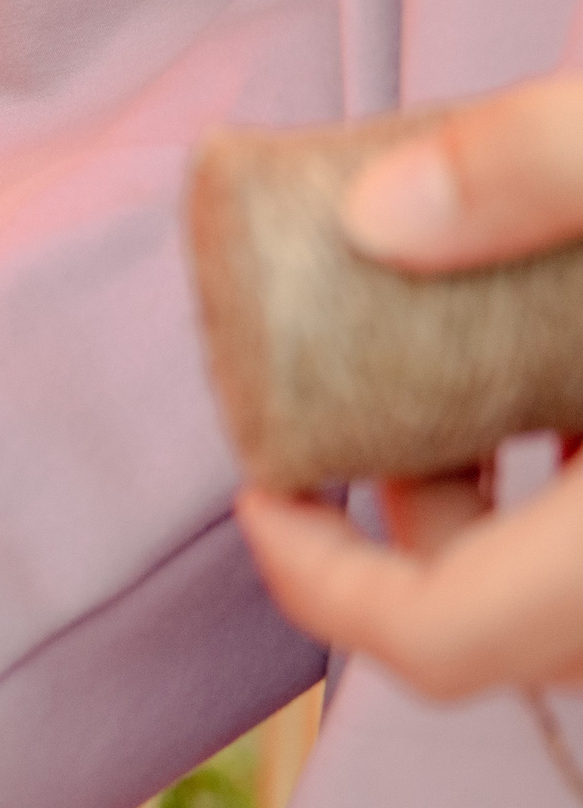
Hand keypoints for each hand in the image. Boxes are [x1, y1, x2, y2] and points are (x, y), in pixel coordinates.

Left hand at [237, 73, 582, 696]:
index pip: (444, 640)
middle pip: (499, 609)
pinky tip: (541, 341)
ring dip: (489, 479)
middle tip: (331, 397)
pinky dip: (562, 456)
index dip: (320, 579)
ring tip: (436, 347)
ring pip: (562, 564)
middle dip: (398, 510)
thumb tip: (372, 211)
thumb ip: (540, 167)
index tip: (256, 486)